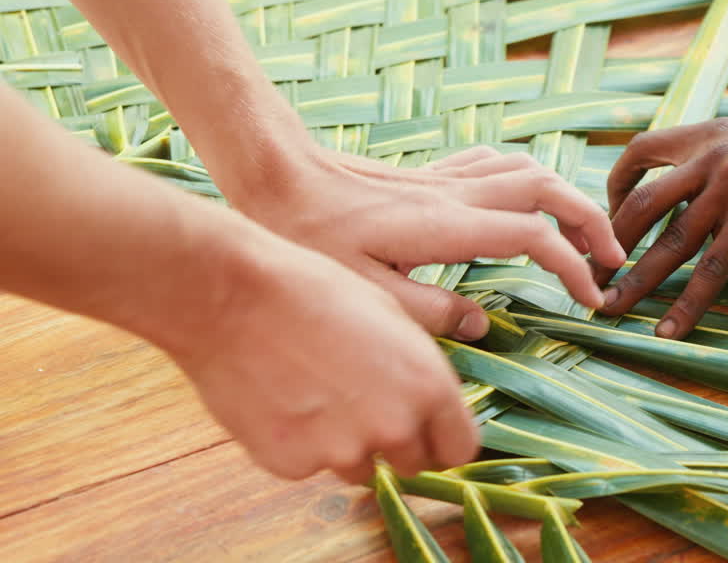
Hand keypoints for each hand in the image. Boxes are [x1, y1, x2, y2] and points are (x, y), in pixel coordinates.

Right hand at [173, 234, 477, 483]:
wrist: (234, 297)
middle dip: (398, 444)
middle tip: (366, 408)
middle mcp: (393, 426)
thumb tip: (430, 404)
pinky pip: (308, 464)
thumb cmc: (314, 292)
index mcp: (428, 386)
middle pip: (414, 465)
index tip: (430, 434)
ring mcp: (341, 451)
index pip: (459, 449)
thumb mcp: (392, 317)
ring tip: (316, 393)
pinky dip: (299, 444)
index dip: (444, 441)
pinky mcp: (292, 464)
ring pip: (359, 467)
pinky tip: (281, 399)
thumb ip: (419, 370)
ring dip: (347, 445)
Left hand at [226, 144, 625, 341]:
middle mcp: (455, 195)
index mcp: (446, 227)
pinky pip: (495, 163)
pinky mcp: (430, 175)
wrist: (276, 175)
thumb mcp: (363, 292)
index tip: (592, 300)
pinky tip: (528, 196)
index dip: (573, 267)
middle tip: (613, 258)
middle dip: (591, 221)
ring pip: (527, 169)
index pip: (534, 237)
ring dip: (565, 195)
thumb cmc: (309, 237)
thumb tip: (478, 325)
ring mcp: (444, 179)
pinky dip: (527, 177)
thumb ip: (428, 312)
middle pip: (547, 190)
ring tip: (585, 229)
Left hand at [596, 115, 727, 338]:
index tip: (609, 214)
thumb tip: (706, 180)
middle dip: (609, 242)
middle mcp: (712, 156)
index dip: (616, 184)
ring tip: (610, 308)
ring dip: (635, 279)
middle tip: (591, 274)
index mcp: (710, 133)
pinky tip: (670, 330)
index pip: (641, 150)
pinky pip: (711, 269)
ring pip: (668, 240)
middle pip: (640, 202)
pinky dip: (687, 304)